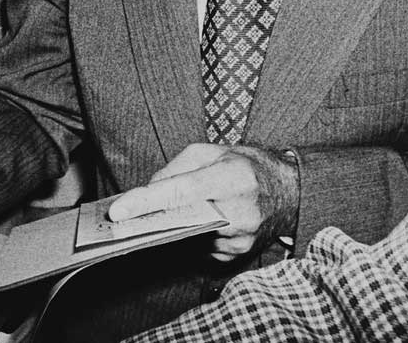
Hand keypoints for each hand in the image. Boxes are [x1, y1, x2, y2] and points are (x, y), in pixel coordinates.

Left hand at [108, 143, 298, 262]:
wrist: (290, 193)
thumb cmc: (249, 167)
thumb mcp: (214, 152)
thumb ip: (177, 168)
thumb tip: (148, 191)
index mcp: (233, 179)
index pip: (180, 192)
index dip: (146, 202)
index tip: (118, 211)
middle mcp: (238, 213)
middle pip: (180, 220)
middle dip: (152, 218)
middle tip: (125, 217)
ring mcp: (239, 239)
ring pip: (186, 237)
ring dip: (174, 226)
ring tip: (173, 211)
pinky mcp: (236, 256)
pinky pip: (199, 249)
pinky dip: (192, 237)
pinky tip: (198, 223)